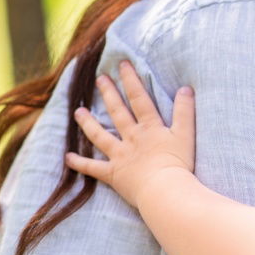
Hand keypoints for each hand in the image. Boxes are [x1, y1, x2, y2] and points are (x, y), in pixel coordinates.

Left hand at [65, 60, 195, 207]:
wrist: (165, 190)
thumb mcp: (187, 134)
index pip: (139, 99)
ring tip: (78, 112)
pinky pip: (93, 168)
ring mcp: (120, 156)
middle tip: (99, 79)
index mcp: (150, 128)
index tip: (122, 64)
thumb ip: (185, 111)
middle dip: (108, 94)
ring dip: (88, 123)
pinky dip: (80, 163)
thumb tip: (186, 88)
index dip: (131, 80)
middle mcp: (132, 138)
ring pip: (100, 136)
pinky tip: (68, 157)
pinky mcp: (113, 174)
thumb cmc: (179, 164)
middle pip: (118, 112)